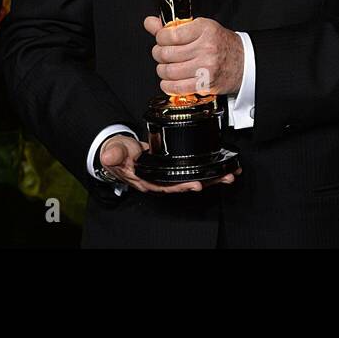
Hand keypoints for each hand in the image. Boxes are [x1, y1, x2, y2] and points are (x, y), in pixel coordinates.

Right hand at [97, 134, 238, 193]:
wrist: (117, 152)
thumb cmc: (117, 154)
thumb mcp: (113, 152)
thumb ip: (114, 154)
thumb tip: (110, 156)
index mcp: (145, 180)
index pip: (165, 186)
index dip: (181, 186)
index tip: (196, 184)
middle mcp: (159, 181)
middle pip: (184, 184)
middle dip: (206, 182)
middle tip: (224, 178)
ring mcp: (166, 176)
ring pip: (191, 179)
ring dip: (210, 178)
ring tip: (228, 175)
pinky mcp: (172, 169)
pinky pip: (191, 171)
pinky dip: (205, 170)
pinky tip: (218, 168)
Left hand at [144, 15, 243, 97]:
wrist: (244, 62)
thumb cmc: (222, 44)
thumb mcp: (200, 28)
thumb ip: (172, 26)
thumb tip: (149, 23)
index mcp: (204, 29)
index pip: (169, 34)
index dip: (160, 38)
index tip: (161, 40)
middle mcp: (206, 47)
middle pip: (167, 53)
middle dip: (159, 54)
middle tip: (162, 54)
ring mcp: (206, 67)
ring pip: (169, 71)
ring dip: (162, 71)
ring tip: (166, 67)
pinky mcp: (205, 84)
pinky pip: (177, 87)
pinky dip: (168, 85)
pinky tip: (170, 81)